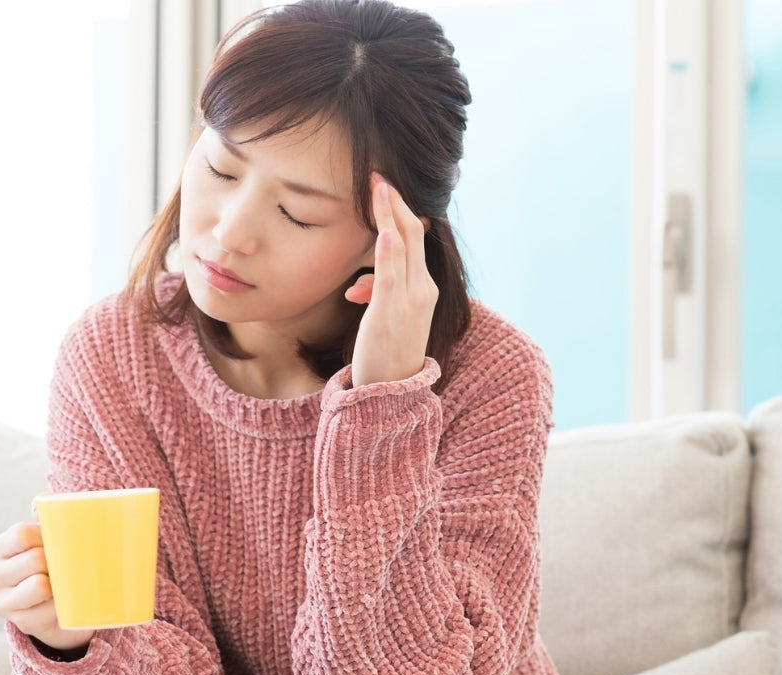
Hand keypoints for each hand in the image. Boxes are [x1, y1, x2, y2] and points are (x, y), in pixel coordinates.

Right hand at [0, 520, 94, 652]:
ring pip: (40, 586)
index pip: (22, 534)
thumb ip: (47, 511)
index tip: (62, 539)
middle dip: (58, 560)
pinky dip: (64, 605)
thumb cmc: (58, 560)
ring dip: (62, 583)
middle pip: (35, 559)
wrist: (64, 604)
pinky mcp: (22, 623)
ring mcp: (5, 602)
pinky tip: (67, 602)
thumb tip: (38, 507)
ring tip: (68, 581)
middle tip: (70, 563)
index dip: (47, 535)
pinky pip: (50, 611)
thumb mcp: (52, 533)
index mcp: (0, 548)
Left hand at [345, 173, 437, 387]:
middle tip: (378, 174)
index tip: (385, 188)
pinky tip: (380, 231)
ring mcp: (409, 300)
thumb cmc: (385, 356)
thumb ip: (376, 295)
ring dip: (388, 214)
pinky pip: (391, 276)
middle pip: (413, 234)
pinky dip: (387, 251)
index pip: (415, 239)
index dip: (400, 211)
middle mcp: (422, 289)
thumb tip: (357, 286)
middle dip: (394, 203)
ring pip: (402, 247)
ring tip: (376, 187)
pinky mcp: (390, 313)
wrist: (390, 392)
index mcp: (424, 288)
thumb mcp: (384, 319)